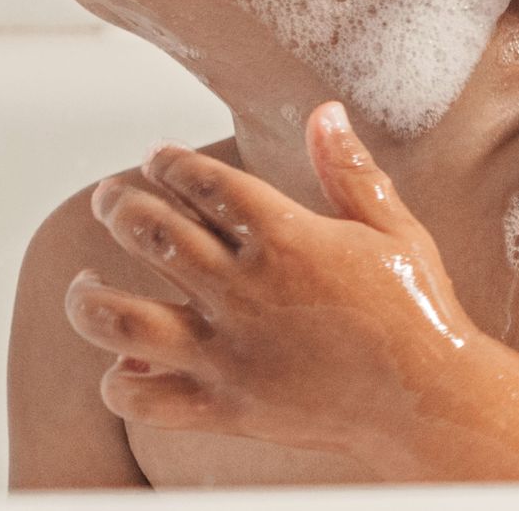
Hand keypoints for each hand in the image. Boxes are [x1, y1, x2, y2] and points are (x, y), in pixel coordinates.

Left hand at [66, 102, 497, 458]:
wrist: (431, 401)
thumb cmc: (418, 311)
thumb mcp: (394, 228)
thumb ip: (350, 170)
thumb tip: (324, 112)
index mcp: (286, 239)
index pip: (200, 182)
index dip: (169, 162)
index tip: (158, 158)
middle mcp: (243, 291)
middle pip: (146, 232)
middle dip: (118, 204)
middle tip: (111, 198)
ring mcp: (226, 353)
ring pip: (116, 317)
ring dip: (88, 294)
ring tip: (87, 282)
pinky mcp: (223, 405)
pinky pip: (140, 396)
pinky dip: (119, 379)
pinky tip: (127, 360)